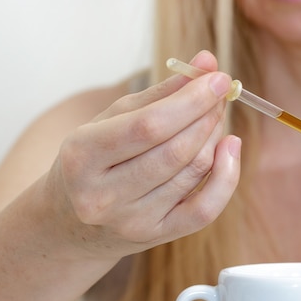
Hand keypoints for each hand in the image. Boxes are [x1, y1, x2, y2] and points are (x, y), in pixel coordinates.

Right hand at [45, 50, 240, 259]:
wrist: (70, 225)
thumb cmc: (92, 164)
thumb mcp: (109, 122)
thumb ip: (158, 94)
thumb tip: (206, 64)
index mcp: (82, 157)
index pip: (149, 126)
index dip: (191, 101)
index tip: (218, 79)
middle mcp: (105, 196)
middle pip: (176, 151)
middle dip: (207, 115)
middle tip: (220, 95)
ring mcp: (132, 221)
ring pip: (193, 173)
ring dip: (214, 138)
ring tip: (215, 117)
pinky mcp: (157, 236)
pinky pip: (205, 209)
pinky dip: (226, 177)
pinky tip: (230, 149)